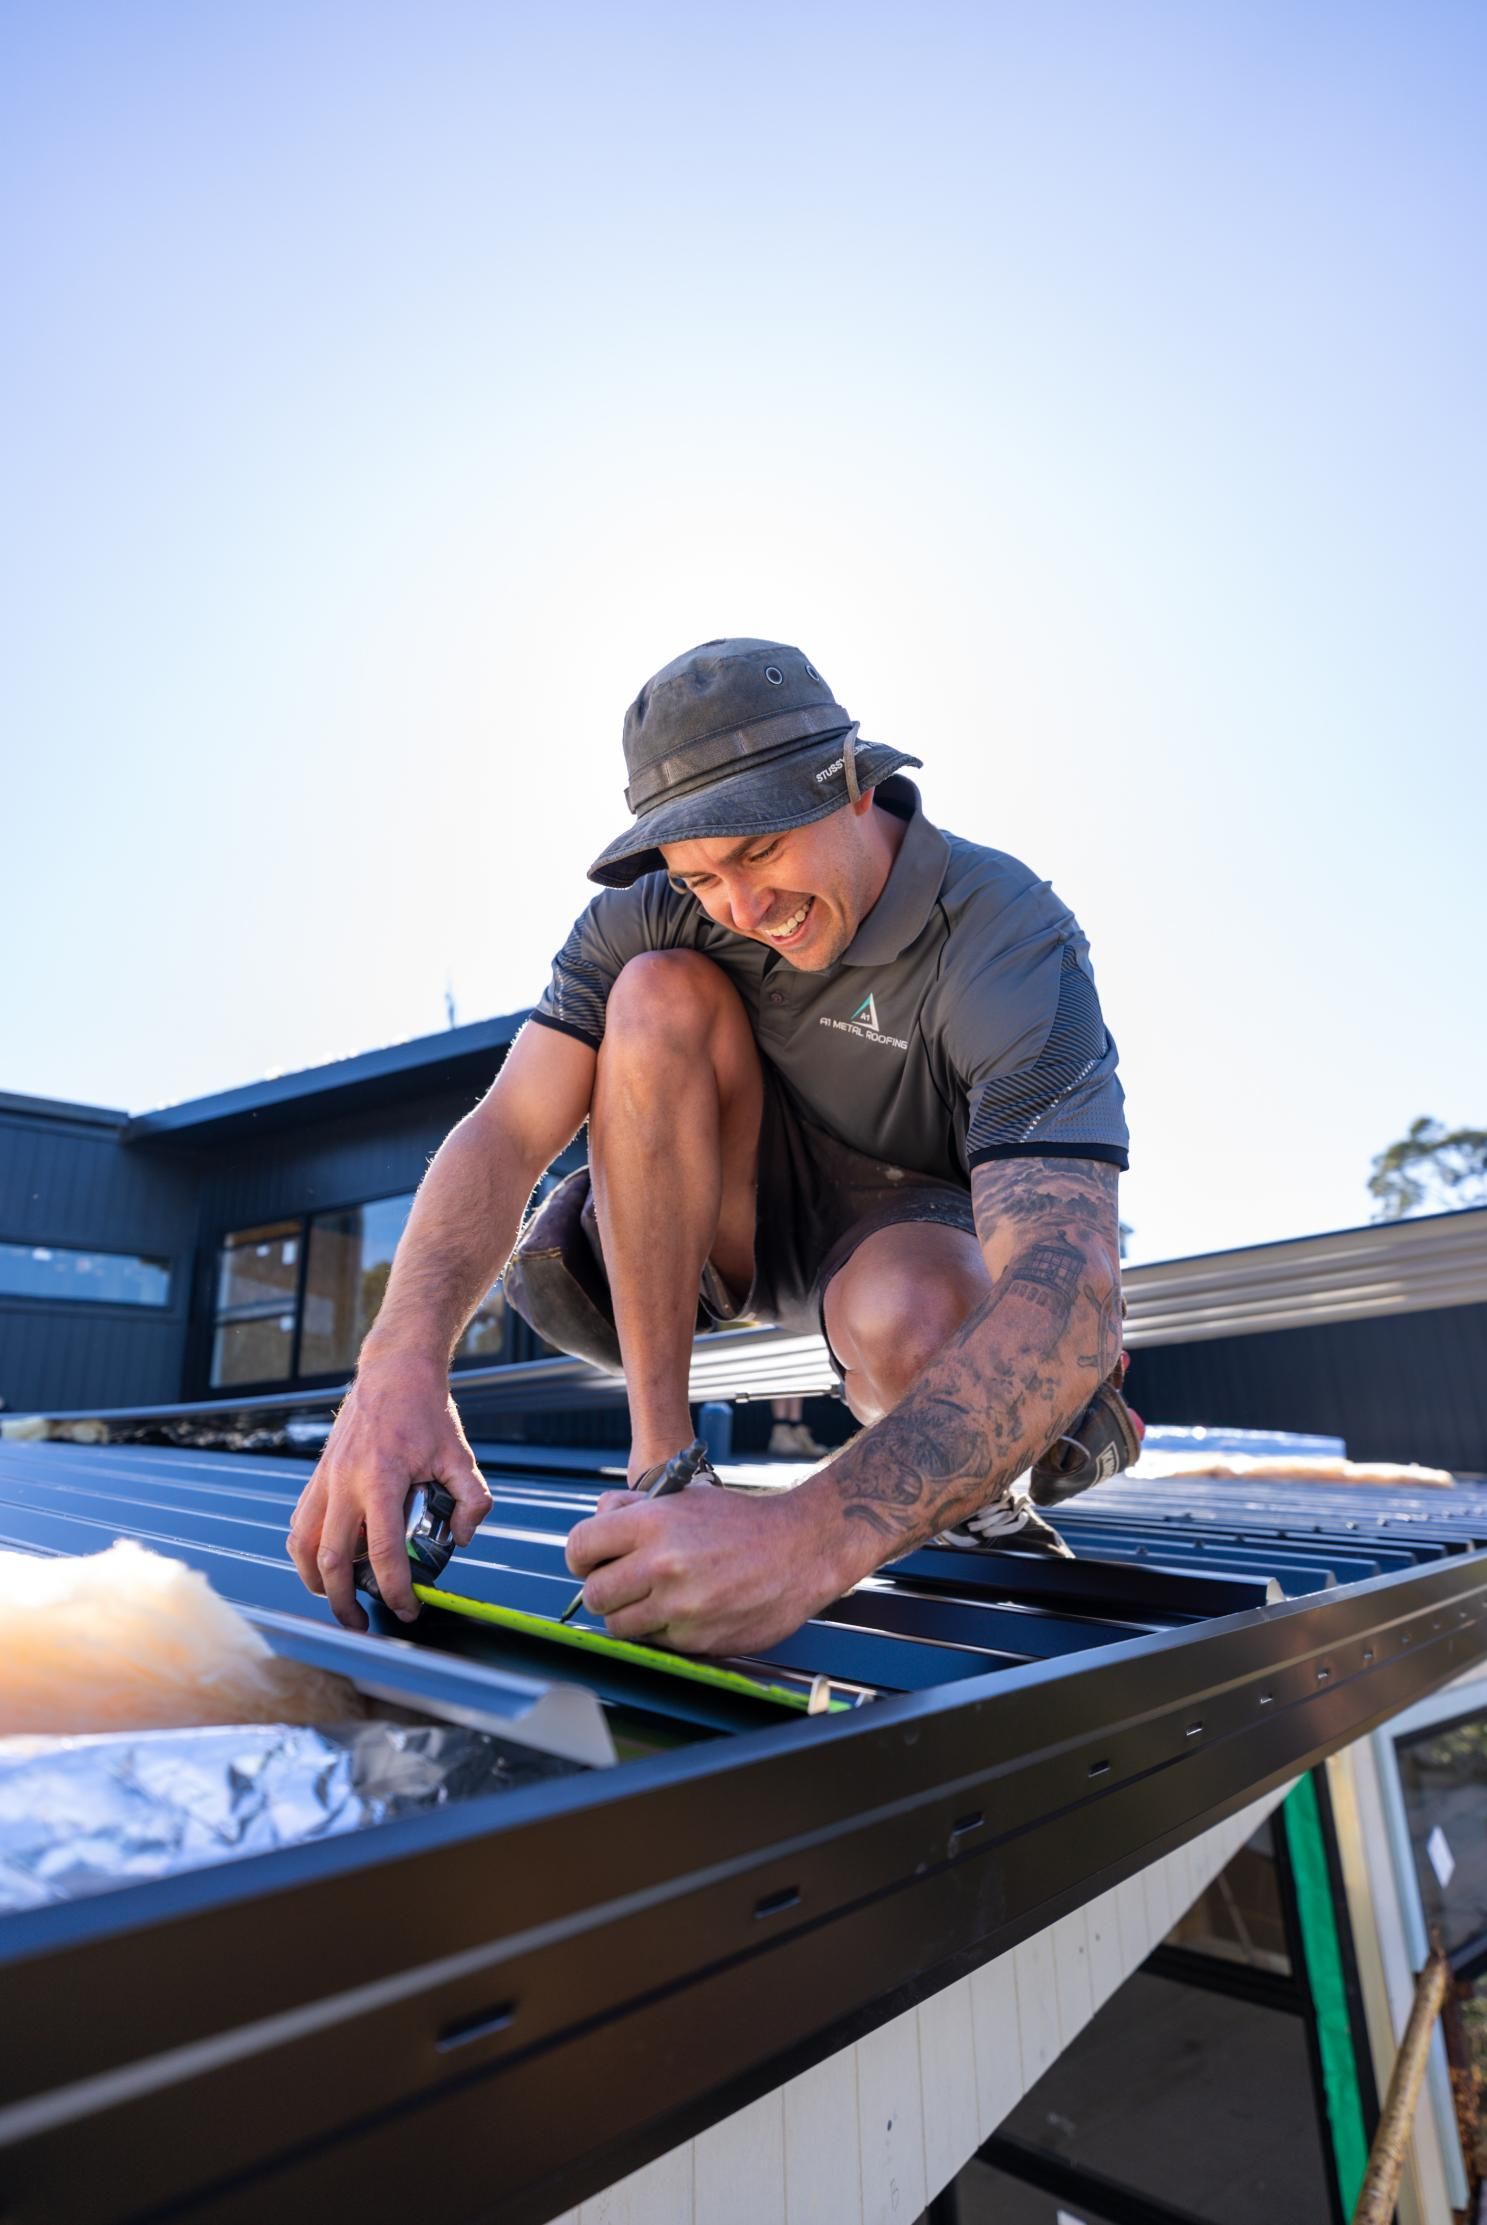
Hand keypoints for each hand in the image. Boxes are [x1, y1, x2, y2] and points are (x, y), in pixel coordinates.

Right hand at [287, 1360, 489, 1630]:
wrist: (394, 1372)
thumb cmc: (427, 1412)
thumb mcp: (461, 1455)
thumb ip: (471, 1500)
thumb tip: (461, 1540)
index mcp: (382, 1479)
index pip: (382, 1551)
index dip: (395, 1589)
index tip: (407, 1609)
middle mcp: (345, 1482)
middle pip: (331, 1560)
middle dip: (344, 1601)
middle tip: (361, 1624)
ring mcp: (325, 1479)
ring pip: (302, 1546)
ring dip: (316, 1581)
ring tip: (338, 1599)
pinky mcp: (316, 1476)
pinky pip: (300, 1524)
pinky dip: (307, 1552)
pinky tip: (326, 1564)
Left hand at [564, 1486, 845, 1656]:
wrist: (801, 1549)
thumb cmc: (741, 1522)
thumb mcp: (685, 1496)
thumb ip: (634, 1507)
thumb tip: (597, 1519)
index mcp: (653, 1522)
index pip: (580, 1546)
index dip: (581, 1557)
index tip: (591, 1562)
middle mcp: (662, 1564)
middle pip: (594, 1594)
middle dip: (603, 1590)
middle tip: (624, 1583)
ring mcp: (680, 1606)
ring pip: (618, 1626)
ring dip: (629, 1615)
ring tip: (655, 1599)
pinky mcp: (698, 1638)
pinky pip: (655, 1643)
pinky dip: (662, 1632)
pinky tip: (685, 1611)